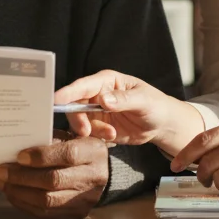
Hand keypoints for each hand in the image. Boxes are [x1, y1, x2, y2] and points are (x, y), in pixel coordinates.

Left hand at [0, 130, 107, 218]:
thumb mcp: (72, 135)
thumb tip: (20, 147)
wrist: (101, 173)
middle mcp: (93, 177)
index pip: (68, 155)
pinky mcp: (75, 215)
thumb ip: (52, 137)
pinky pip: (45, 213)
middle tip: (2, 171)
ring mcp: (84, 200)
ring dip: (20, 192)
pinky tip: (14, 194)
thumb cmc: (80, 149)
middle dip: (23, 177)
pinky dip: (25, 204)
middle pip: (54, 180)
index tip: (19, 156)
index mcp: (93, 152)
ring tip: (3, 183)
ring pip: (47, 201)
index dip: (42, 156)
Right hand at [53, 70, 201, 152]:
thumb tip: (104, 99)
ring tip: (112, 134)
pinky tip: (113, 137)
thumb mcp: (143, 100)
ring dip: (92, 131)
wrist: (162, 125)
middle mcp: (97, 94)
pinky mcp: (99, 127)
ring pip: (79, 122)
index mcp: (106, 81)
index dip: (67, 93)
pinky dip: (97, 137)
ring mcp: (96, 112)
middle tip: (87, 131)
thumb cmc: (156, 105)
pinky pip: (88, 134)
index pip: (82, 86)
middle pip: (74, 105)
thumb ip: (123, 99)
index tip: (55, 101)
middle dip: (78, 119)